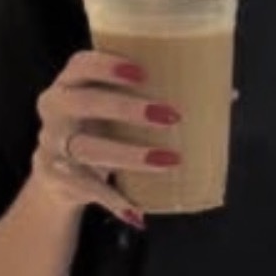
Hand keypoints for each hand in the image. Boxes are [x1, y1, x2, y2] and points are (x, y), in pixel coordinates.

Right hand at [32, 50, 181, 228]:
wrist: (57, 179)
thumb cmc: (97, 131)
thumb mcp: (111, 110)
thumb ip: (148, 97)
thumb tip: (223, 93)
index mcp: (69, 83)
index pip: (80, 64)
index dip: (107, 66)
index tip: (143, 73)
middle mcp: (55, 109)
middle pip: (84, 103)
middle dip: (126, 108)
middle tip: (170, 116)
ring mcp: (52, 144)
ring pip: (87, 148)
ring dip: (130, 156)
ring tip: (168, 161)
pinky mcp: (56, 177)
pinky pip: (86, 188)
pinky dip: (113, 201)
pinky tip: (136, 211)